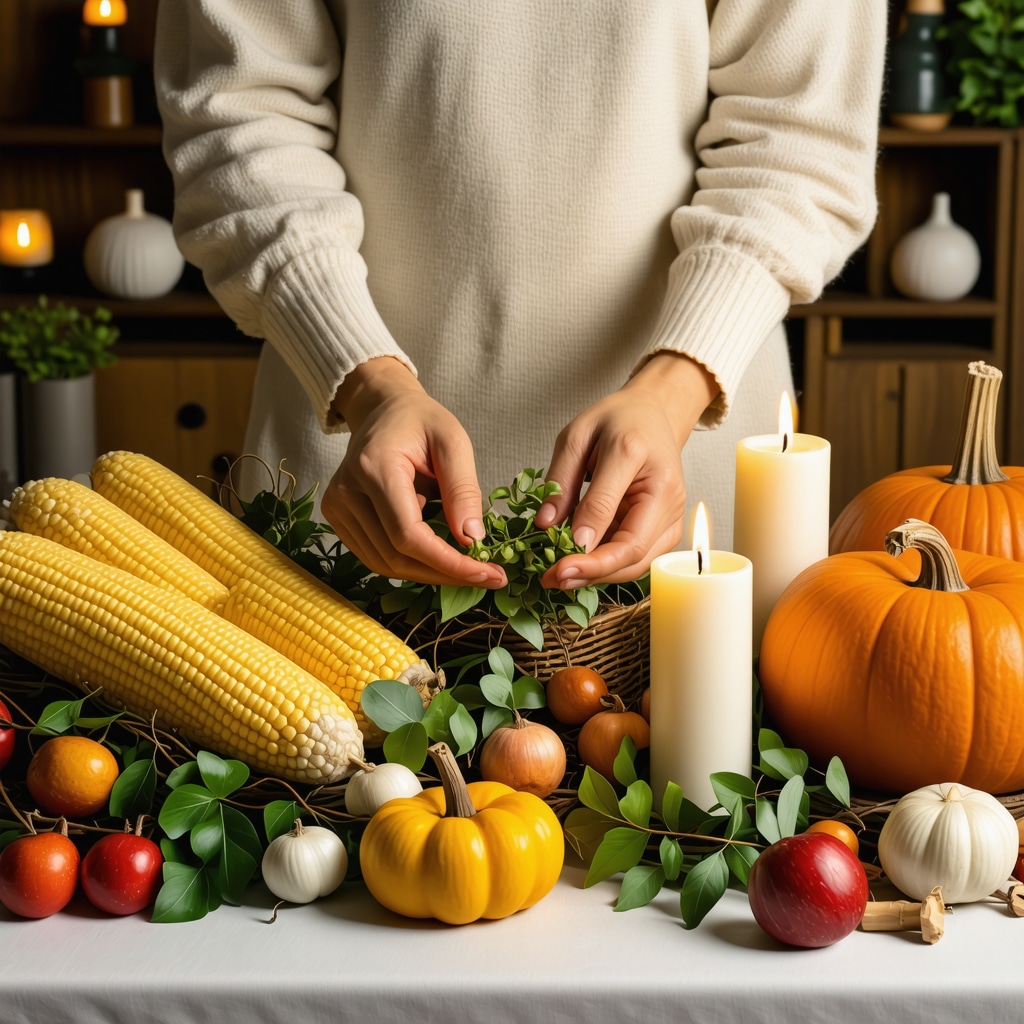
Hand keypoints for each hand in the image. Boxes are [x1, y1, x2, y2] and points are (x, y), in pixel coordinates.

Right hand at [320, 358, 506, 587]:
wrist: (383, 411)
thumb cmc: (421, 422)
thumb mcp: (454, 442)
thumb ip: (463, 489)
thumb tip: (472, 539)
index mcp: (374, 468)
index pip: (407, 535)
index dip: (446, 562)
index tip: (486, 573)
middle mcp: (346, 492)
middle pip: (395, 556)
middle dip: (444, 573)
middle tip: (488, 577)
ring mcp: (337, 508)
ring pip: (384, 564)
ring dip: (429, 574)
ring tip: (468, 570)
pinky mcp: (338, 518)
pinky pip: (376, 556)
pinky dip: (411, 564)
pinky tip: (440, 557)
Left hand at [535, 353, 718, 587]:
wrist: (653, 415)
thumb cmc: (615, 420)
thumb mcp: (576, 436)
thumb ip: (561, 480)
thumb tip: (547, 527)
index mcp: (637, 455)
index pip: (610, 510)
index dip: (584, 544)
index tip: (556, 564)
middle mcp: (667, 491)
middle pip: (632, 549)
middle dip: (592, 572)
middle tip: (553, 579)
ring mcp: (673, 513)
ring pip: (638, 562)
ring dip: (600, 576)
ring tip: (562, 578)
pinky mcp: (669, 528)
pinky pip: (640, 557)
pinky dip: (611, 568)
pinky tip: (583, 567)